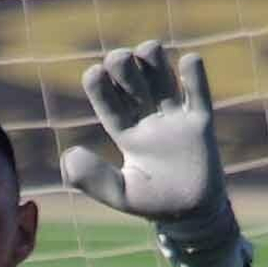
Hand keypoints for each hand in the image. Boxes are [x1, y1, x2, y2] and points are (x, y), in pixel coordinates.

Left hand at [60, 41, 226, 223]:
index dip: (100, 86)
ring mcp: (174, 118)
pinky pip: (198, 93)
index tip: (94, 72)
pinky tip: (188, 61)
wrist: (191, 215)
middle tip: (119, 59)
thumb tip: (68, 155)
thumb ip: (93, 178)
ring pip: (161, 77)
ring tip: (147, 51)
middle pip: (133, 82)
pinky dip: (194, 75)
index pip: (109, 103)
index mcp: (126, 134)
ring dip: (153, 60)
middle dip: (124, 67)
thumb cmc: (152, 204)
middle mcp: (148, 120)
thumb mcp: (120, 194)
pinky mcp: (200, 123)